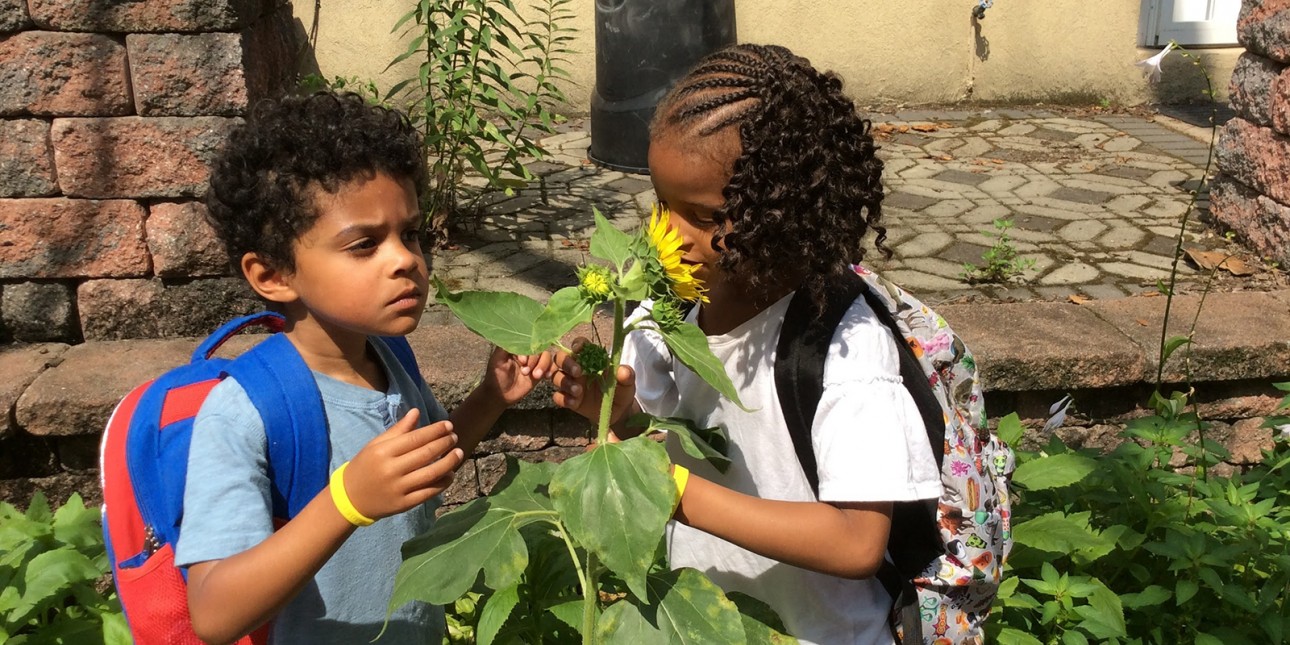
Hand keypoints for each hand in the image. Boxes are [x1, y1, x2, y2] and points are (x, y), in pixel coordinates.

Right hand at [342, 409, 461, 519]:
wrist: (350, 498)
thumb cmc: (365, 466)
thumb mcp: (376, 445)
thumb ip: (398, 430)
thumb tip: (417, 412)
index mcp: (383, 452)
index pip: (416, 438)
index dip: (435, 431)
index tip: (448, 425)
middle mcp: (391, 470)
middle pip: (426, 454)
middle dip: (444, 443)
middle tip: (454, 437)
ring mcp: (398, 488)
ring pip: (431, 473)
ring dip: (449, 462)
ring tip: (458, 453)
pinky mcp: (404, 504)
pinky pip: (429, 492)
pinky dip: (443, 483)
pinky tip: (450, 474)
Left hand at [482, 346, 552, 405]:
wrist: (500, 395)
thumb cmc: (495, 377)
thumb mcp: (497, 360)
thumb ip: (505, 347)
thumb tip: (516, 336)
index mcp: (517, 346)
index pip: (528, 341)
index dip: (528, 351)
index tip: (522, 361)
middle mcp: (527, 352)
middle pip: (539, 348)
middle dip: (535, 360)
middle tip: (525, 372)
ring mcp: (534, 362)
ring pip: (547, 356)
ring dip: (543, 365)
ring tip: (535, 376)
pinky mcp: (540, 372)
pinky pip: (551, 367)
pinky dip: (551, 370)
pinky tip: (545, 377)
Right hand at [551, 337, 636, 425]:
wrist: (617, 412)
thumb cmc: (621, 391)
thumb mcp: (628, 383)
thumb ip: (627, 375)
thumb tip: (623, 371)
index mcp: (591, 359)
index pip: (580, 345)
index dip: (577, 344)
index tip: (578, 349)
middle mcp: (577, 368)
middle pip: (560, 358)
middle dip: (566, 362)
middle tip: (578, 372)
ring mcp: (571, 383)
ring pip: (556, 376)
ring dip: (564, 382)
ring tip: (579, 391)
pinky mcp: (568, 398)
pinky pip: (557, 396)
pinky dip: (563, 398)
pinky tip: (574, 402)